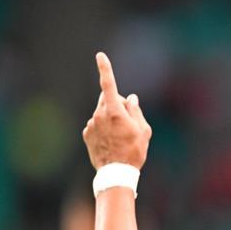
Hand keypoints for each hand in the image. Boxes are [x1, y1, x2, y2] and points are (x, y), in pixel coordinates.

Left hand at [82, 52, 151, 169]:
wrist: (116, 173)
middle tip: (129, 120)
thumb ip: (136, 110)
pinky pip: (96, 124)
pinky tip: (111, 142)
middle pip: (108, 98)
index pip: (109, 85)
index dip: (105, 69)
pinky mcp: (86, 134)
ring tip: (121, 137)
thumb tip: (130, 98)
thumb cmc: (134, 151)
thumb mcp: (144, 130)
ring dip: (111, 118)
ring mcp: (91, 124)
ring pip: (102, 113)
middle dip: (118, 102)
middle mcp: (100, 115)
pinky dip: (104, 128)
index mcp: (115, 111)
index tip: (100, 56)